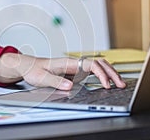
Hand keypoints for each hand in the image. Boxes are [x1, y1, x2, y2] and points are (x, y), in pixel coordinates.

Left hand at [0, 53, 125, 89]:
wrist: (29, 66)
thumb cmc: (34, 70)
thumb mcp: (41, 78)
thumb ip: (55, 81)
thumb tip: (70, 86)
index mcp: (67, 62)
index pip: (90, 65)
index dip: (100, 74)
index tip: (105, 85)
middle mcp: (73, 63)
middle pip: (98, 64)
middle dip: (111, 73)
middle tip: (121, 84)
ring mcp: (75, 67)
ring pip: (97, 67)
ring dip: (109, 74)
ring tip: (119, 83)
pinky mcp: (74, 73)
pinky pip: (92, 72)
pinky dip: (102, 76)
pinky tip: (107, 83)